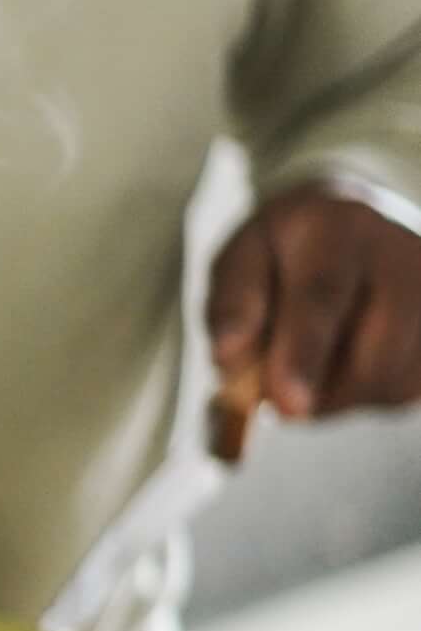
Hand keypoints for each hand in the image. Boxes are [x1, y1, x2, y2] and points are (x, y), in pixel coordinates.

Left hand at [206, 184, 420, 457]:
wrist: (358, 228)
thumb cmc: (288, 253)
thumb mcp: (243, 258)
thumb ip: (232, 303)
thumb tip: (228, 354)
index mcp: (337, 227)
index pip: (324, 295)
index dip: (304, 353)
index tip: (288, 403)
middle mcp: (402, 253)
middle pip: (376, 349)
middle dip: (325, 391)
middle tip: (283, 400)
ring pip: (396, 380)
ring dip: (342, 397)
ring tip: (313, 366)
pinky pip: (412, 391)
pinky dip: (371, 396)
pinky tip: (351, 365)